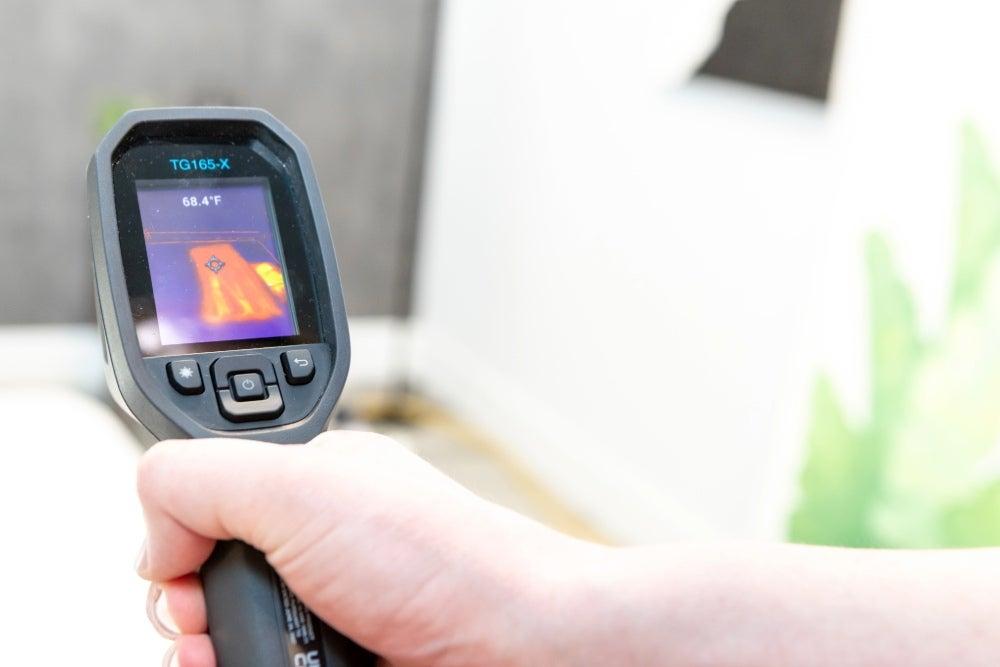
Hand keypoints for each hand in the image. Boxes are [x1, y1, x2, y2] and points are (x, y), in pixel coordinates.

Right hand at [136, 431, 599, 665]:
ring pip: (224, 643)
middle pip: (200, 586)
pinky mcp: (333, 662)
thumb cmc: (442, 561)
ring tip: (242, 660)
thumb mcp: (302, 485)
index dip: (174, 544)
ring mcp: (325, 613)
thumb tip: (154, 539)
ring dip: (211, 659)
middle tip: (209, 626)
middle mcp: (312, 549)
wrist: (517, 647)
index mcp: (305, 487)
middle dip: (186, 614)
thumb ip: (200, 480)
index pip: (199, 505)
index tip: (180, 571)